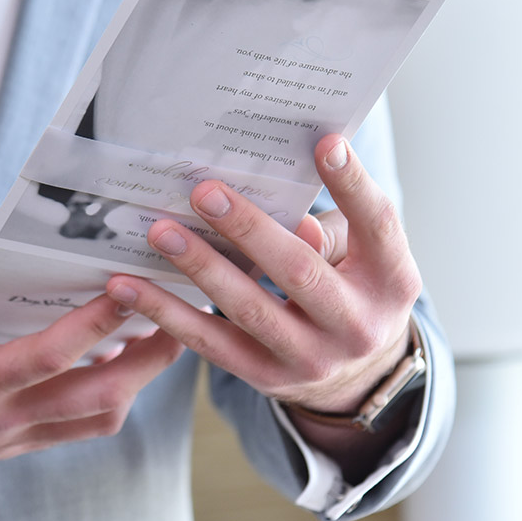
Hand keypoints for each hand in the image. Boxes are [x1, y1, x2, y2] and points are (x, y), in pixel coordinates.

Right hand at [0, 237, 183, 483]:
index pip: (44, 357)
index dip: (91, 326)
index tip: (128, 289)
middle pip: (93, 399)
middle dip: (145, 362)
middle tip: (183, 319)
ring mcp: (4, 437)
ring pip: (90, 419)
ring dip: (133, 384)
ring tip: (163, 340)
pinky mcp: (4, 443)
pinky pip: (70, 427)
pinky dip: (102, 400)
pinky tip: (113, 366)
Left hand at [105, 134, 418, 423]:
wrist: (358, 377)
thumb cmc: (354, 290)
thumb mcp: (366, 258)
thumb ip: (339, 225)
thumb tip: (288, 207)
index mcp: (392, 280)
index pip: (378, 224)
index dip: (353, 184)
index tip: (325, 143)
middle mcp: (357, 324)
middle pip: (300, 271)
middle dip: (249, 229)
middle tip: (204, 190)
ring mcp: (310, 358)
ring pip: (248, 309)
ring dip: (200, 268)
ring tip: (161, 232)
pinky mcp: (266, 377)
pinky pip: (210, 343)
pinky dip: (166, 313)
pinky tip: (129, 287)